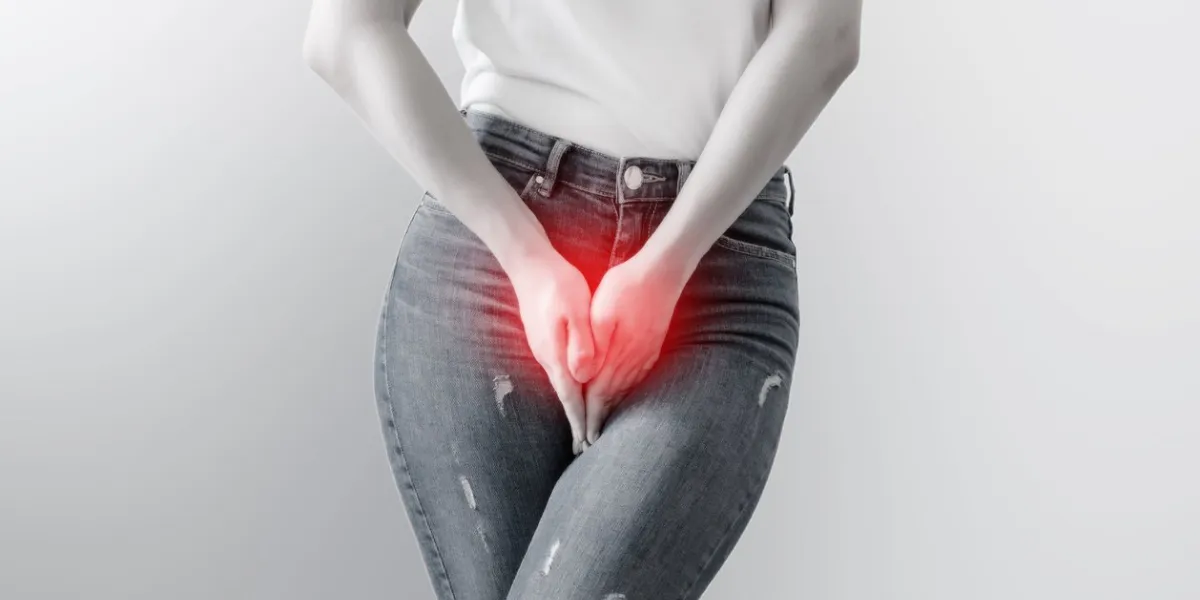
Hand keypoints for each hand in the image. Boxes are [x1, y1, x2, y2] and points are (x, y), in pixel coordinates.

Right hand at [505, 247, 597, 454]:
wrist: (529, 263)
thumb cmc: (558, 284)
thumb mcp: (576, 311)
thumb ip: (582, 343)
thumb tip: (585, 375)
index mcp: (557, 354)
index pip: (571, 396)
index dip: (581, 420)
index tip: (588, 443)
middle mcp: (547, 356)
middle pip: (565, 395)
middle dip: (576, 420)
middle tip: (585, 446)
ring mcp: (543, 348)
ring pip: (562, 383)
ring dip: (573, 405)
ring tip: (583, 424)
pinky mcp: (544, 338)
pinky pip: (559, 370)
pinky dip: (570, 386)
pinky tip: (576, 387)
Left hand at [584, 249, 688, 443]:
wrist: (661, 272)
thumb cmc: (625, 287)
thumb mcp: (600, 311)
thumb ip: (592, 345)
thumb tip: (583, 376)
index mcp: (616, 354)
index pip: (598, 394)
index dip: (588, 417)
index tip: (582, 438)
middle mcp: (633, 360)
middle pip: (613, 398)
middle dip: (601, 422)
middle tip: (592, 445)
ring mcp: (645, 355)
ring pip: (627, 390)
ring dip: (615, 410)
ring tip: (606, 427)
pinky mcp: (652, 346)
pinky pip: (639, 377)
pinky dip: (628, 392)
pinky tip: (625, 395)